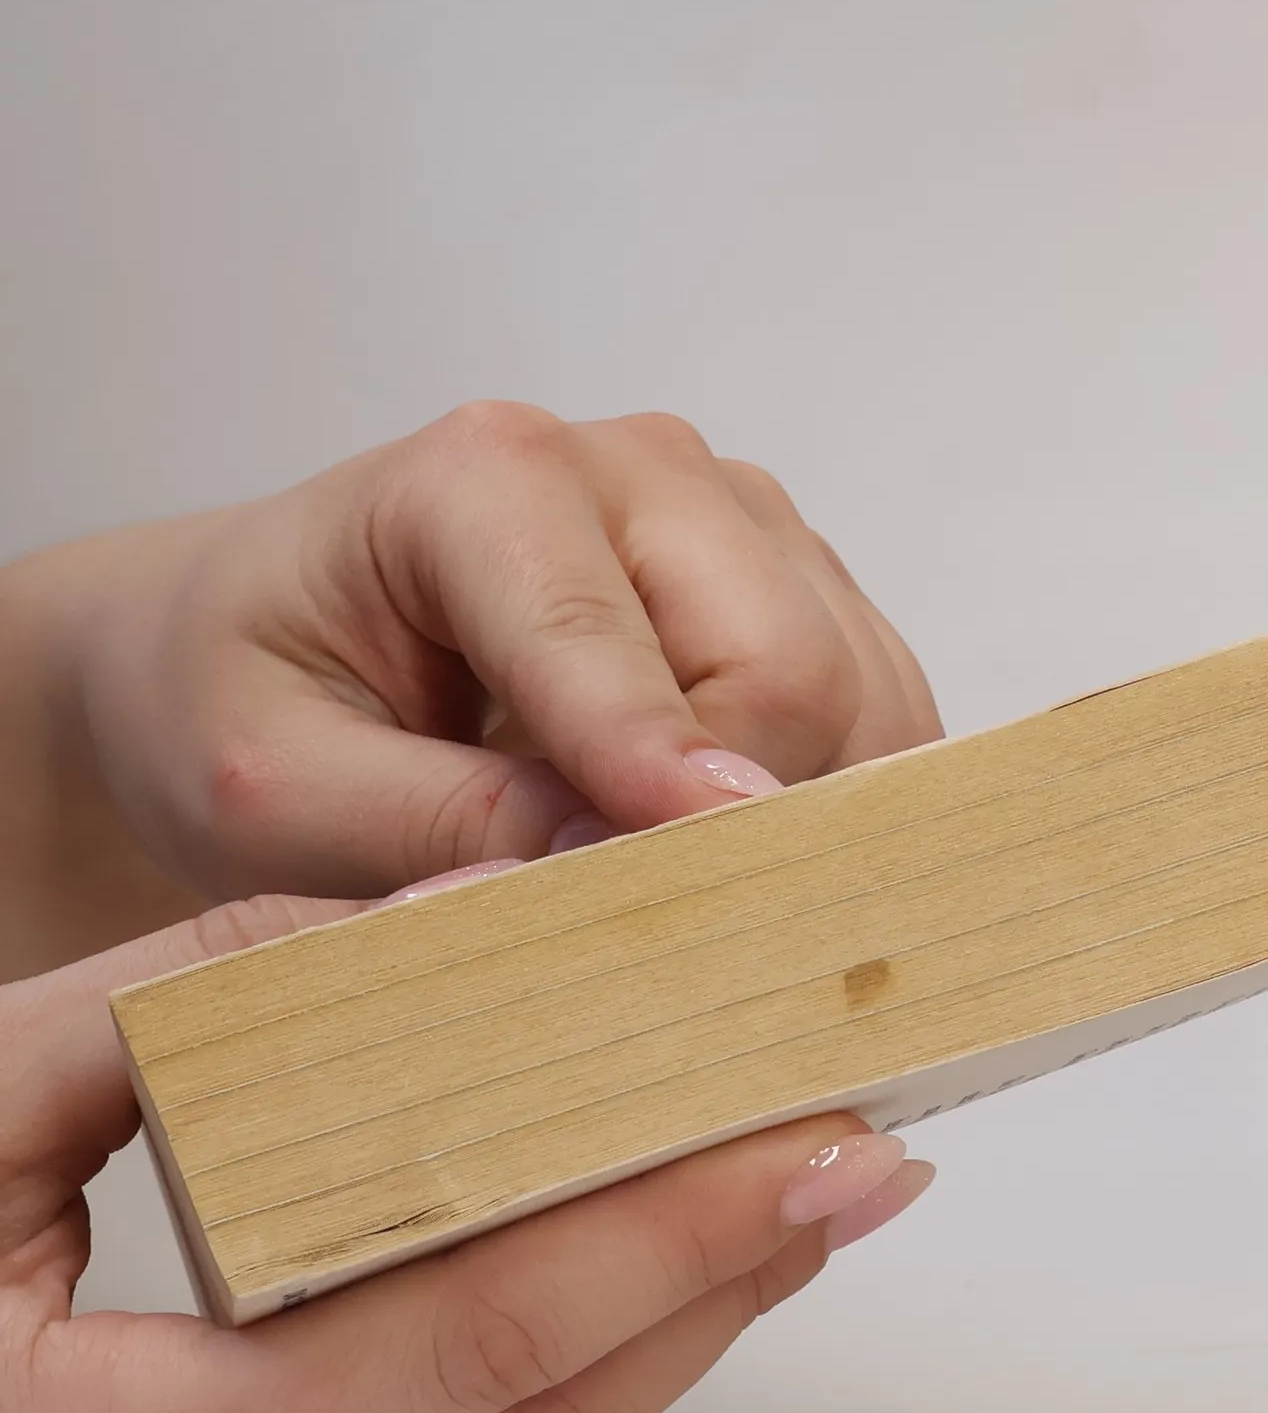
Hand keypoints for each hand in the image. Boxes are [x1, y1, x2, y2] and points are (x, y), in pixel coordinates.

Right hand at [0, 892, 932, 1412]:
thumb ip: (192, 1007)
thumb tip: (445, 936)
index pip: (468, 1335)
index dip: (667, 1230)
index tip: (814, 1140)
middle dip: (713, 1284)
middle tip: (857, 1162)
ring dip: (657, 1338)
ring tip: (780, 1211)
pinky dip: (541, 1386)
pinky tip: (629, 1288)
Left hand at [5, 403, 939, 947]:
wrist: (262, 634)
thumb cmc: (247, 694)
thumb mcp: (277, 789)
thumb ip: (441, 828)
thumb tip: (608, 875)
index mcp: (491, 481)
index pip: (629, 653)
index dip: (670, 797)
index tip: (706, 911)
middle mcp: (643, 471)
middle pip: (790, 667)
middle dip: (750, 824)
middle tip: (686, 941)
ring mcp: (734, 520)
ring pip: (861, 692)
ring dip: (809, 817)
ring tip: (713, 906)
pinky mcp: (789, 579)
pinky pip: (876, 704)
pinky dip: (841, 797)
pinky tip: (750, 857)